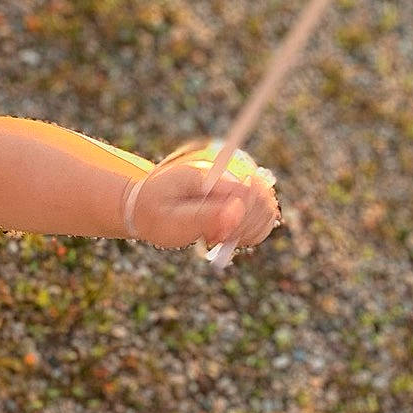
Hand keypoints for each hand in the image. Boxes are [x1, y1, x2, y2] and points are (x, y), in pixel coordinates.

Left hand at [129, 142, 281, 252]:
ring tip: (216, 235)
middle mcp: (231, 174)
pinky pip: (264, 217)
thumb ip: (204, 216)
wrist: (144, 205)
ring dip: (248, 231)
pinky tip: (227, 236)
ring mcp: (238, 186)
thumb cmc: (154, 212)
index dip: (240, 220)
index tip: (215, 236)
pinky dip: (251, 232)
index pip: (251, 191)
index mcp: (213, 175)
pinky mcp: (242, 198)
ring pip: (268, 210)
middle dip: (244, 227)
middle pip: (264, 200)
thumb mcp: (171, 218)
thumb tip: (237, 211)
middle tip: (213, 237)